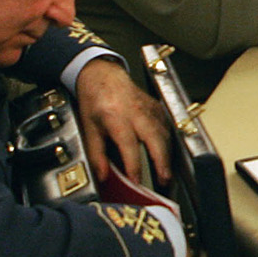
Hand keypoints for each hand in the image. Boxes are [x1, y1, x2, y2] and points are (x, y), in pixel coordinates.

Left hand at [75, 57, 171, 184]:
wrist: (103, 76)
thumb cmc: (95, 100)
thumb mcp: (89, 128)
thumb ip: (97, 154)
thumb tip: (103, 175)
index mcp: (116, 117)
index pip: (128, 144)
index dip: (133, 164)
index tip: (136, 180)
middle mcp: (135, 112)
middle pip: (155, 139)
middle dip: (161, 161)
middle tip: (164, 179)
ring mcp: (149, 108)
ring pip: (164, 134)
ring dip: (167, 154)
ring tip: (165, 172)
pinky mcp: (156, 106)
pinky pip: (166, 126)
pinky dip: (168, 142)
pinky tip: (166, 153)